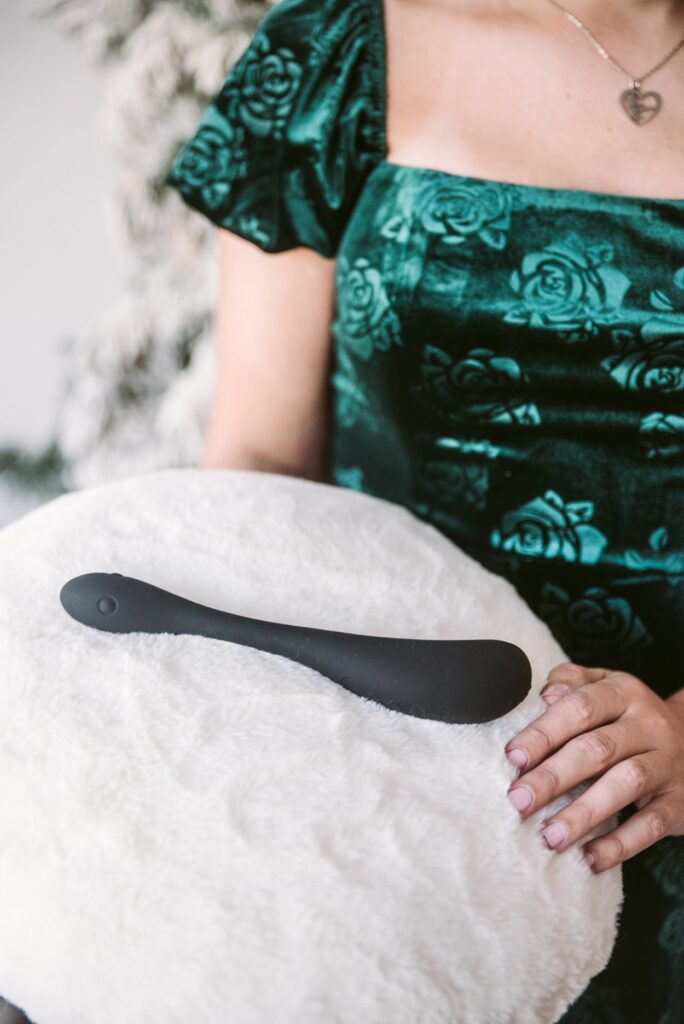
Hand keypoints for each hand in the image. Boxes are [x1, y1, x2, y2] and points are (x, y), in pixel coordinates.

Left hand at [503, 662, 683, 871]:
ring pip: (625, 784)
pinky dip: (620, 844)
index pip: (580, 708)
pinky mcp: (680, 802)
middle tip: (519, 801)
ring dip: (583, 812)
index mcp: (623, 692)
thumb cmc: (630, 717)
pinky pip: (651, 825)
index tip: (513, 758)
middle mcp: (648, 724)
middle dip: (553, 777)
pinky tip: (589, 858)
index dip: (544, 733)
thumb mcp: (606, 688)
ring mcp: (668, 763)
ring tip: (550, 836)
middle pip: (597, 749)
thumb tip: (544, 692)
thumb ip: (573, 683)